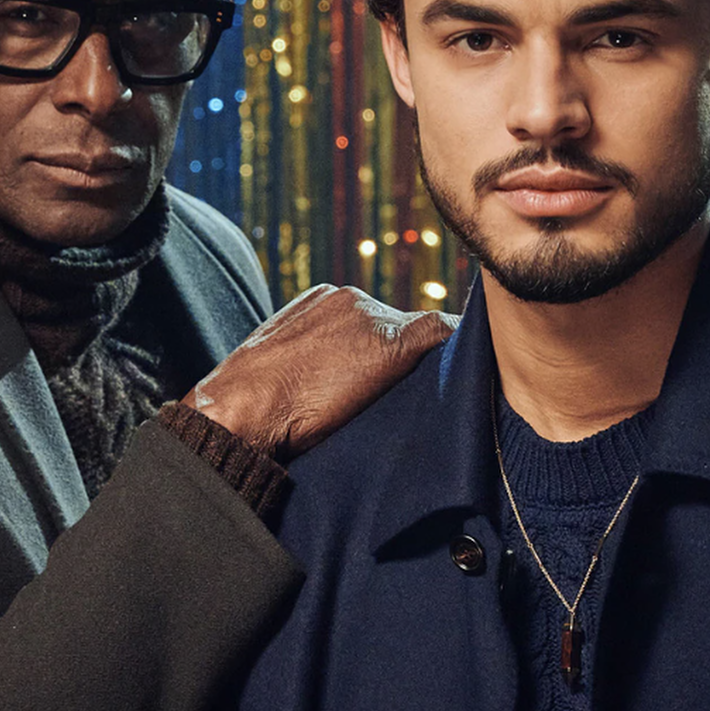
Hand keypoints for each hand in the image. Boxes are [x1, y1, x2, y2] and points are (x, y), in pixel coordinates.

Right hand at [187, 284, 458, 460]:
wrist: (242, 412)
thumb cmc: (251, 405)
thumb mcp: (278, 366)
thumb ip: (308, 357)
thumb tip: (321, 381)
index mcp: (319, 299)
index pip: (368, 320)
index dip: (377, 353)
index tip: (381, 381)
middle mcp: (349, 297)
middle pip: (395, 325)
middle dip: (404, 356)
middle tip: (408, 392)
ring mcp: (373, 316)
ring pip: (419, 334)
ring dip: (426, 360)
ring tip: (433, 388)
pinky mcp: (394, 343)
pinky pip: (441, 334)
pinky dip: (455, 345)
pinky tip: (467, 366)